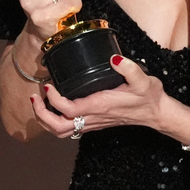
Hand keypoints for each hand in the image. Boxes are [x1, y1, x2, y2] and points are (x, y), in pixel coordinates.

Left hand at [29, 54, 170, 137]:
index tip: (47, 84)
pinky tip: (53, 105)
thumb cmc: (149, 97)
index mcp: (100, 106)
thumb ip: (129, 68)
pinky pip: (68, 128)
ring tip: (38, 102)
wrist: (155, 113)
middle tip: (34, 96)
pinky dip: (54, 120)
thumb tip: (114, 58)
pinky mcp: (94, 122)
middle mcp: (93, 117)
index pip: (68, 109)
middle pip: (58, 127)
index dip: (53, 99)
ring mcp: (92, 122)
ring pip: (61, 131)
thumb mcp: (143, 80)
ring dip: (45, 120)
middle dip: (41, 114)